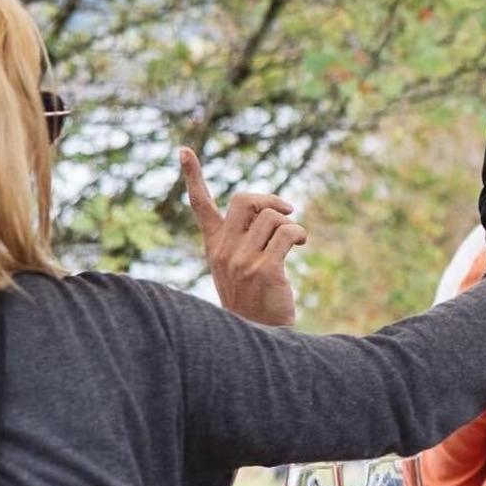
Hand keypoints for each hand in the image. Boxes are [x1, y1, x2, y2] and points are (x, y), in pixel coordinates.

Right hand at [181, 147, 306, 325]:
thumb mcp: (239, 265)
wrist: (259, 335)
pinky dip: (299, 233)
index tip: (184, 150)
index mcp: (214, 246)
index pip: (200, 206)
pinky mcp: (264, 269)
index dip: (193, 177)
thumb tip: (270, 208)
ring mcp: (242, 261)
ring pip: (272, 217)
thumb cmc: (254, 298)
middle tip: (286, 211)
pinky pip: (287, 233)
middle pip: (244, 199)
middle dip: (270, 199)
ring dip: (290, 223)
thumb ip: (245, 237)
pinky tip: (301, 244)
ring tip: (296, 239)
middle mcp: (223, 251)